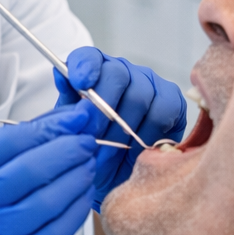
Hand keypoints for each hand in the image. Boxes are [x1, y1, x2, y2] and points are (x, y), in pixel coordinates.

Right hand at [0, 103, 97, 234]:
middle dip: (68, 149)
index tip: (74, 117)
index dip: (50, 126)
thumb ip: (6, 145)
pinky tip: (83, 194)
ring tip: (88, 164)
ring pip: (50, 200)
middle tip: (86, 141)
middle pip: (33, 169)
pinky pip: (59, 230)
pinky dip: (77, 208)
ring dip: (77, 177)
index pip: (11, 141)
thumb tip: (57, 120)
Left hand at [54, 47, 186, 209]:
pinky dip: (149, 133)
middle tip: (92, 136)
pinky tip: (136, 150)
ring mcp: (150, 84)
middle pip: (117, 75)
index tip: (79, 82)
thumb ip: (66, 105)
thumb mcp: (69, 131)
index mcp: (92, 72)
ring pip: (141, 95)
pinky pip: (164, 111)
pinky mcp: (172, 101)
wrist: (111, 176)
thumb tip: (61, 75)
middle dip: (102, 109)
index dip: (84, 66)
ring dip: (124, 128)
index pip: (88, 57)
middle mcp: (122, 72)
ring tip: (112, 151)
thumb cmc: (87, 149)